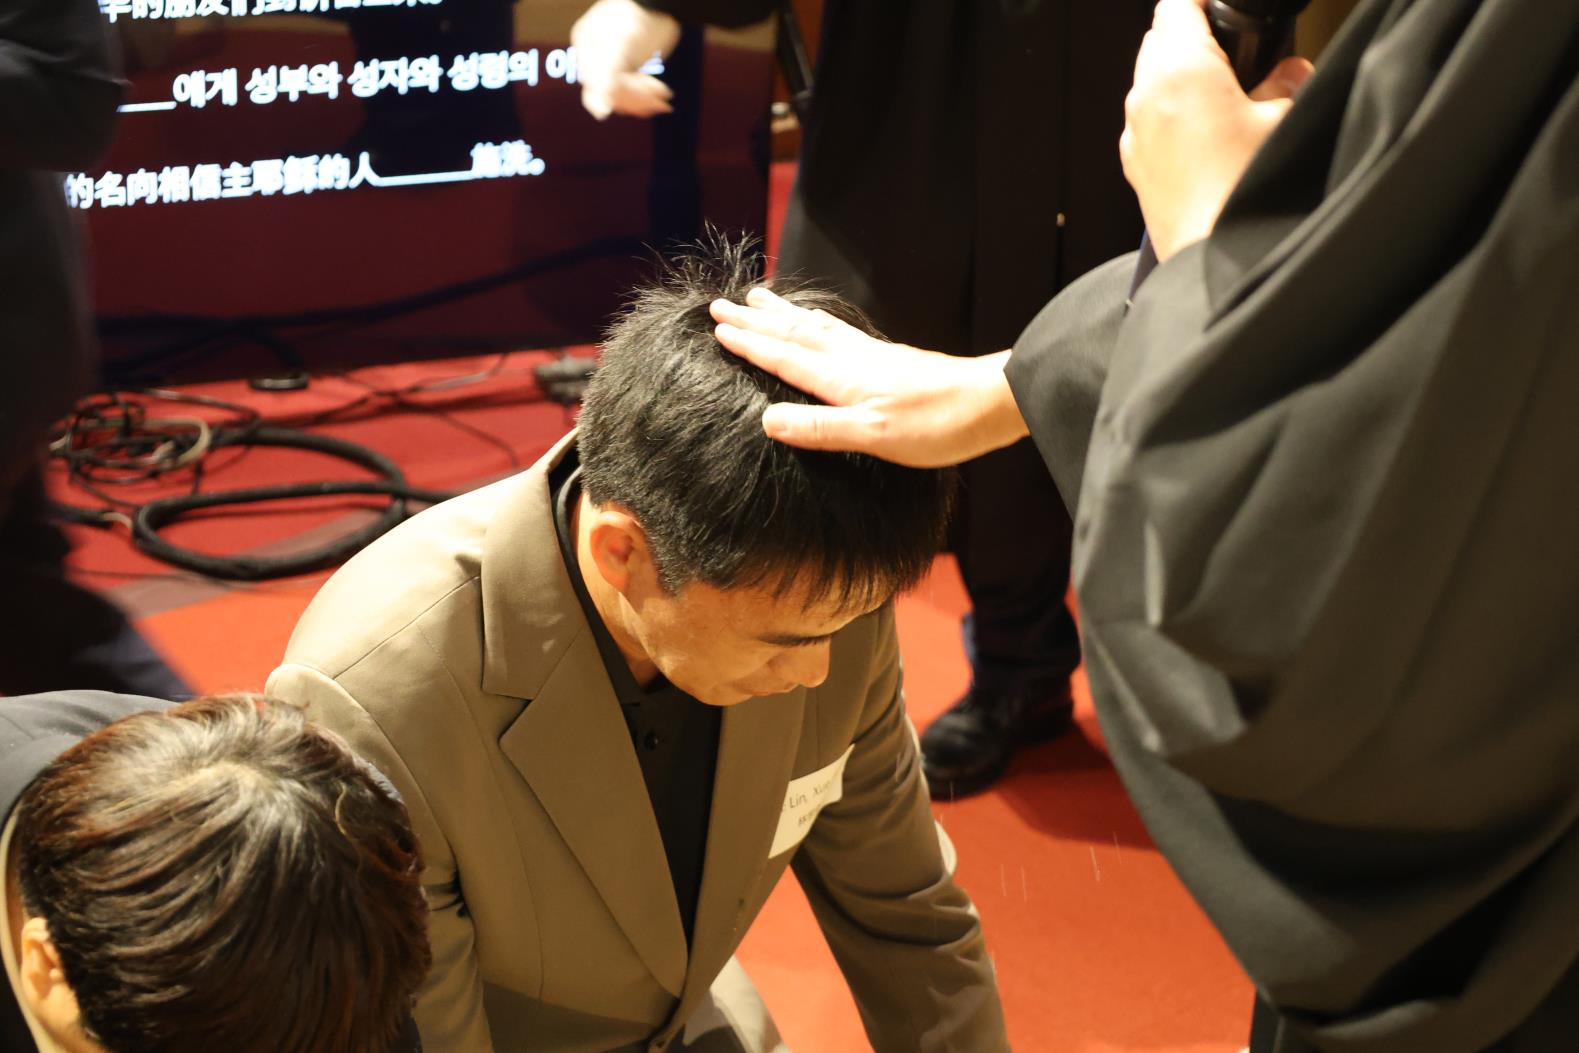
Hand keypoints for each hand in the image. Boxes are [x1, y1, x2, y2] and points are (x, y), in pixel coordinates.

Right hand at [570, 0, 680, 120]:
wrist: (659, 1)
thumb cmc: (640, 16)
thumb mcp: (622, 44)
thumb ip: (607, 77)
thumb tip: (599, 113)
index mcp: (586, 46)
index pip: (599, 87)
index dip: (623, 96)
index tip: (651, 98)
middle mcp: (593, 55)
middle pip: (610, 93)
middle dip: (637, 97)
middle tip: (664, 96)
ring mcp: (608, 61)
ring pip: (620, 94)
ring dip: (643, 99)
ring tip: (666, 97)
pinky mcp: (624, 65)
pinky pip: (628, 89)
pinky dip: (645, 95)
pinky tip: (662, 95)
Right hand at [709, 288, 1028, 467]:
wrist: (994, 402)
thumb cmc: (938, 425)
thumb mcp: (875, 437)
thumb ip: (821, 428)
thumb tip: (766, 419)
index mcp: (843, 379)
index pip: (785, 357)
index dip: (750, 344)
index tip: (716, 329)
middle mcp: (854, 360)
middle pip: (795, 333)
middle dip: (756, 320)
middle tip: (721, 304)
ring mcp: (874, 356)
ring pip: (817, 327)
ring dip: (784, 314)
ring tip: (760, 297)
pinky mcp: (892, 360)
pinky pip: (839, 332)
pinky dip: (817, 322)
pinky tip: (821, 323)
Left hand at [1121, 0, 1313, 260]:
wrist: (1214, 259)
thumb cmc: (1245, 190)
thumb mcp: (1285, 122)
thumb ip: (1289, 84)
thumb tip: (1292, 72)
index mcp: (1181, 68)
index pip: (1177, 4)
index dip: (1201, 0)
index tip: (1221, 5)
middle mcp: (1146, 95)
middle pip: (1158, 39)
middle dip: (1191, 35)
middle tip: (1232, 48)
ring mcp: (1135, 133)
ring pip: (1148, 81)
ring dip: (1178, 76)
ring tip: (1224, 92)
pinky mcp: (1136, 167)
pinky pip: (1147, 122)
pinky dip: (1168, 115)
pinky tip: (1204, 133)